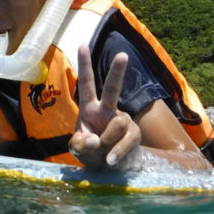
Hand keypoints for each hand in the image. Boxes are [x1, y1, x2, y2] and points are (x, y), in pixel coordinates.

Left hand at [69, 44, 140, 168]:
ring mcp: (123, 120)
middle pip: (112, 88)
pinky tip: (110, 160)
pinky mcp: (134, 134)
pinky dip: (116, 152)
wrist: (109, 168)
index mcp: (90, 108)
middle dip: (117, 71)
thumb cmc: (91, 152)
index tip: (82, 44)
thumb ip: (80, 144)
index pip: (86, 84)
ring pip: (116, 124)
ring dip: (106, 142)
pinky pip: (125, 141)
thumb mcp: (79, 149)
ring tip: (102, 154)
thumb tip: (93, 140)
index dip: (84, 65)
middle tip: (122, 55)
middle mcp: (108, 109)